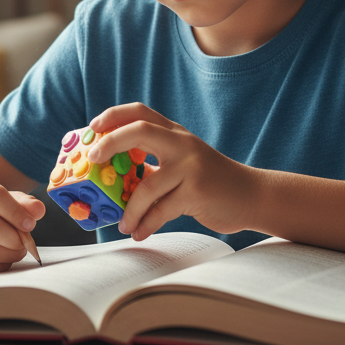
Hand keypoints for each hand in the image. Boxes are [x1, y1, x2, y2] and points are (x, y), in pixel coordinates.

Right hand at [0, 179, 43, 272]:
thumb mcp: (7, 200)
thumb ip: (25, 203)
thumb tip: (39, 210)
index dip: (16, 211)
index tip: (31, 223)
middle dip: (16, 236)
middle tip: (26, 240)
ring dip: (13, 252)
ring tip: (19, 247)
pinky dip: (4, 263)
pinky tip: (5, 255)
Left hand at [85, 103, 254, 239]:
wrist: (252, 195)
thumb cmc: (211, 181)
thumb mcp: (184, 162)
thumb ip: (155, 163)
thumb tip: (114, 176)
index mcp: (175, 133)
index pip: (140, 112)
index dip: (113, 115)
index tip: (93, 126)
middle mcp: (182, 143)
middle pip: (140, 130)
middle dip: (110, 142)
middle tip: (93, 158)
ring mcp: (191, 166)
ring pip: (147, 186)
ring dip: (129, 209)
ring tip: (122, 224)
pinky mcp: (197, 192)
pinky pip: (161, 210)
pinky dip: (146, 224)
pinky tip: (139, 232)